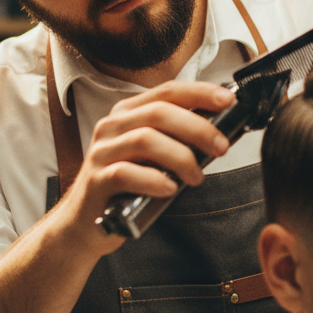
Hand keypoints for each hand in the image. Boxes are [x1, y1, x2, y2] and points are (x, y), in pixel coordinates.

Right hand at [60, 81, 236, 254]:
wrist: (84, 221)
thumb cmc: (127, 186)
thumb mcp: (153, 156)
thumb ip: (177, 140)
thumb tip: (220, 132)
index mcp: (128, 113)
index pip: (167, 91)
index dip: (200, 92)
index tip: (228, 100)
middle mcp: (112, 126)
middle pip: (159, 112)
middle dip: (198, 128)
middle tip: (220, 147)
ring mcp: (102, 152)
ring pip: (145, 139)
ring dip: (181, 157)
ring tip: (196, 177)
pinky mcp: (96, 180)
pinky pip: (126, 173)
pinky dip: (154, 180)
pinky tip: (170, 189)